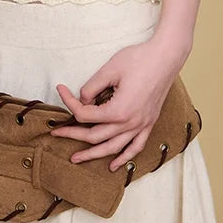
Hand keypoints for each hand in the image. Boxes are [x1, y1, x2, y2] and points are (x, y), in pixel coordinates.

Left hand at [49, 35, 188, 171]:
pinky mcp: (149, 123)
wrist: (166, 56)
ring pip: (113, 148)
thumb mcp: (110, 69)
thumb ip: (92, 87)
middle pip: (96, 136)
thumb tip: (82, 100)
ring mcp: (141, 125)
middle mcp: (130, 123)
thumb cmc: (138, 59)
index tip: (61, 90)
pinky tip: (114, 165)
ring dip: (94, 154)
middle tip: (57, 133)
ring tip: (76, 158)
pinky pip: (136, 147)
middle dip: (73, 135)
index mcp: (119, 110)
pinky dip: (124, 158)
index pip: (86, 114)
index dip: (69, 103)